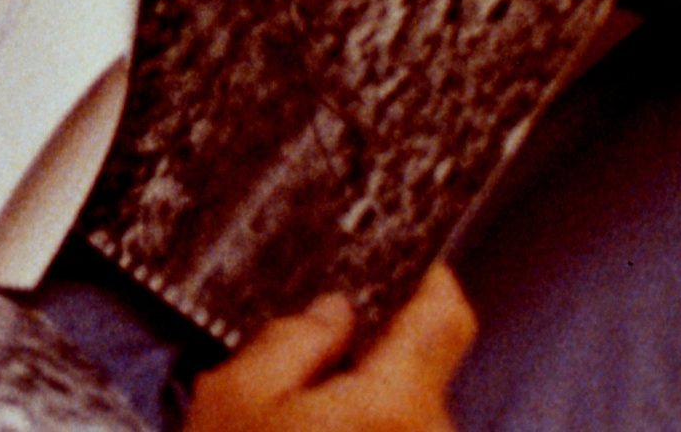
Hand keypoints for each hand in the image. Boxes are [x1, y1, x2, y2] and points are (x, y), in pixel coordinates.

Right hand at [186, 270, 475, 431]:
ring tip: (295, 430)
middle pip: (418, 374)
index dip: (431, 281)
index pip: (445, 317)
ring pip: (405, 421)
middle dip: (369, 365)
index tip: (413, 266)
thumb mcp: (236, 399)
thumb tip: (334, 311)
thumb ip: (293, 338)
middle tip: (304, 376)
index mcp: (392, 404)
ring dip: (364, 417)